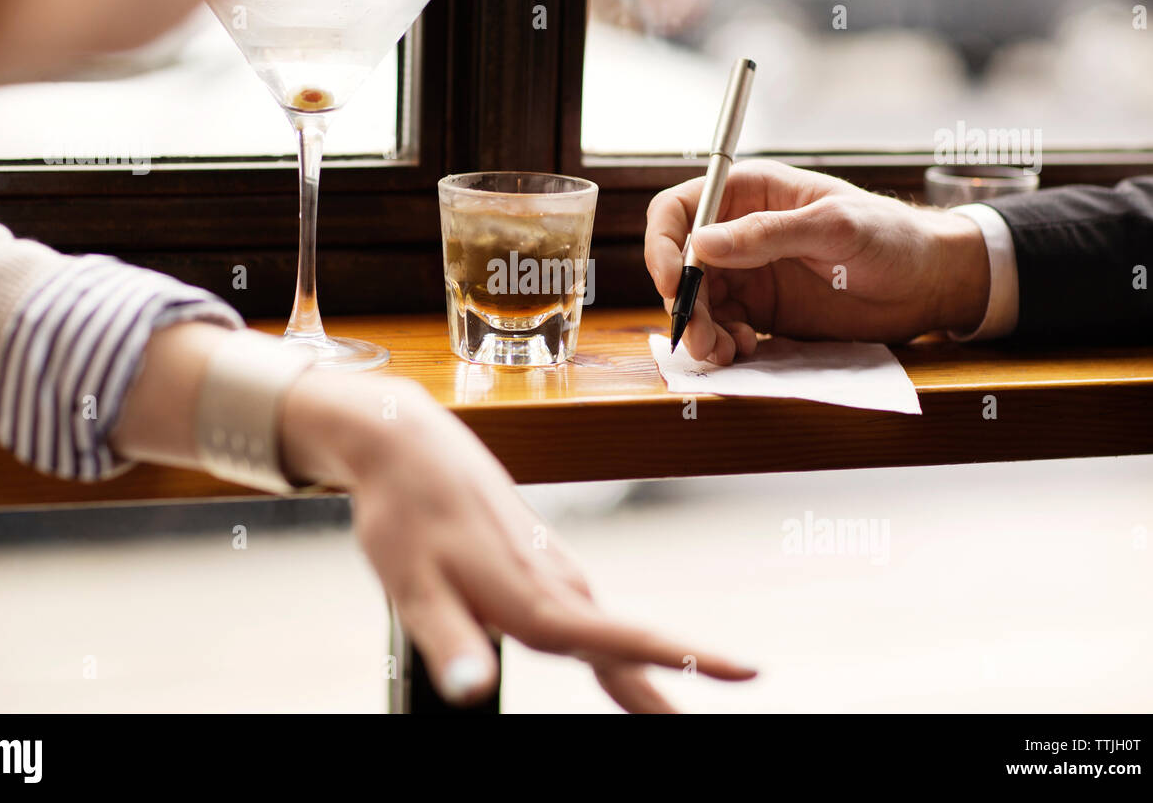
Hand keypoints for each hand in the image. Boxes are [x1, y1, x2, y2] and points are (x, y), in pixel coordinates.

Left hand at [281, 371, 757, 711]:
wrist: (407, 445)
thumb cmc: (404, 515)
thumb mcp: (413, 587)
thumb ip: (449, 644)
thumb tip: (471, 694)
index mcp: (533, 600)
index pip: (626, 640)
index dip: (689, 659)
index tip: (748, 670)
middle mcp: (556, 584)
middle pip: (630, 645)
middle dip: (673, 685)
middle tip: (733, 693)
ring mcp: (553, 570)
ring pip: (612, 630)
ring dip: (648, 669)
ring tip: (668, 708)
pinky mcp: (541, 561)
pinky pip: (590, 612)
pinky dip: (616, 643)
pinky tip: (612, 657)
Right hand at [645, 159, 990, 362]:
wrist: (929, 284)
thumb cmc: (891, 237)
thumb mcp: (833, 228)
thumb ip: (766, 234)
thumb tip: (700, 244)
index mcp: (750, 193)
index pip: (679, 210)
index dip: (663, 245)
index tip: (671, 282)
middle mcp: (740, 232)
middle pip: (680, 264)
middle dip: (684, 301)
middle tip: (700, 337)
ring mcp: (748, 273)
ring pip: (698, 301)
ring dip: (701, 329)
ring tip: (725, 352)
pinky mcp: (761, 310)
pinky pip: (723, 326)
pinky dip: (723, 343)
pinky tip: (746, 351)